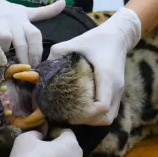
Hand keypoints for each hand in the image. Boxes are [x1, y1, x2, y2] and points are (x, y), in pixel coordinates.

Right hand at [0, 0, 65, 65]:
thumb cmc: (7, 11)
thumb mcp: (26, 11)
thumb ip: (44, 12)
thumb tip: (64, 3)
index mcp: (24, 20)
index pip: (35, 35)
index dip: (37, 51)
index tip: (37, 65)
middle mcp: (12, 22)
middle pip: (21, 41)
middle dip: (24, 58)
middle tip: (24, 72)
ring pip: (4, 38)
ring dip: (6, 53)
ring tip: (6, 66)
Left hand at [47, 7, 141, 125]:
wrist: (118, 36)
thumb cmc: (97, 39)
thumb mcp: (74, 42)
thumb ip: (56, 55)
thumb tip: (39, 69)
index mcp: (107, 76)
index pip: (102, 106)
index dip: (86, 114)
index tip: (70, 109)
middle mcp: (115, 87)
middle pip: (106, 118)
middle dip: (87, 120)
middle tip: (69, 114)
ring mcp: (119, 91)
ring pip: (109, 117)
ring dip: (93, 119)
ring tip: (76, 112)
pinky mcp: (118, 92)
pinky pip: (110, 112)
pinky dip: (98, 115)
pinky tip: (84, 107)